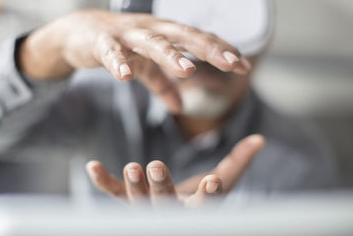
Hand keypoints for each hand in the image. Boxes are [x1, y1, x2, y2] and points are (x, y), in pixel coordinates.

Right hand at [19, 10, 249, 112]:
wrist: (78, 31)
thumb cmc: (120, 46)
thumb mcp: (144, 67)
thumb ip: (162, 85)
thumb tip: (180, 108)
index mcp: (164, 34)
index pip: (198, 39)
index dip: (221, 50)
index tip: (244, 66)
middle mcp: (151, 29)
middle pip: (184, 36)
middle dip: (209, 49)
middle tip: (232, 63)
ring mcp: (126, 34)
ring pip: (152, 42)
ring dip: (170, 55)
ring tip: (188, 70)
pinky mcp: (101, 42)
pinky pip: (111, 53)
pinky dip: (118, 63)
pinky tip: (125, 77)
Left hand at [86, 134, 264, 207]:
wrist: (176, 211)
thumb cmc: (201, 195)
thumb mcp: (223, 180)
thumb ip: (239, 160)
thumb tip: (260, 139)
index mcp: (196, 209)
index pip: (204, 205)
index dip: (208, 195)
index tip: (212, 182)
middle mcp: (170, 213)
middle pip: (165, 204)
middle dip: (161, 186)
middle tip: (156, 165)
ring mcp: (146, 208)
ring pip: (137, 202)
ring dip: (134, 186)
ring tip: (132, 166)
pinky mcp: (128, 199)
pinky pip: (114, 193)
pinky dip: (103, 182)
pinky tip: (92, 166)